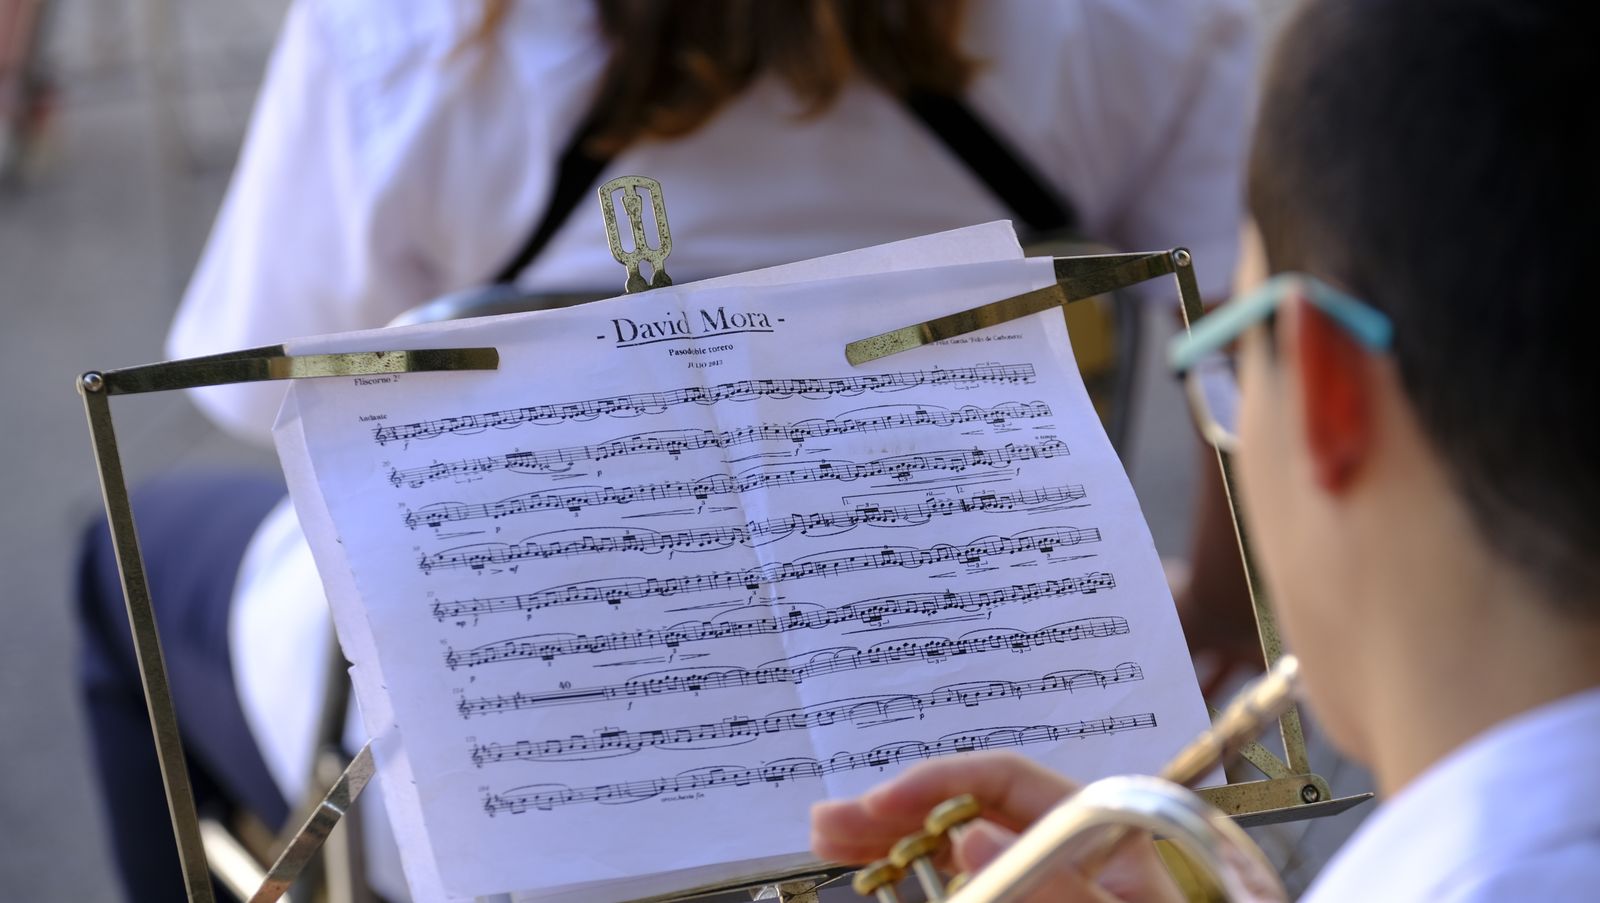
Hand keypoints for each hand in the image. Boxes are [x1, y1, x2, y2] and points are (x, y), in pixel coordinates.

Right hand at [811, 751, 1184, 902]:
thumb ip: (1060, 892)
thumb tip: (975, 838)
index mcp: (1108, 842)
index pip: (1010, 784)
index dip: (936, 786)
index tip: (874, 808)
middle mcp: (1075, 864)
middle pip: (972, 821)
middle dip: (897, 817)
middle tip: (827, 828)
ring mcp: (1051, 896)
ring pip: (963, 864)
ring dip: (897, 855)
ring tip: (834, 850)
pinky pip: (976, 894)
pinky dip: (926, 892)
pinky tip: (885, 887)